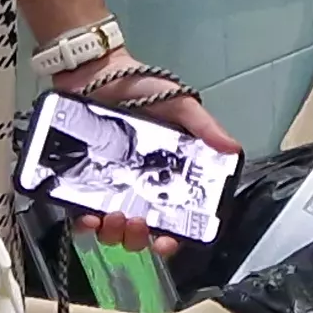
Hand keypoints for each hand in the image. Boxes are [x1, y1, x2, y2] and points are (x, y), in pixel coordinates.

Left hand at [54, 54, 240, 253]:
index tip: (166, 242)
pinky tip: (88, 217)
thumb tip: (233, 149)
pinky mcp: (79, 182)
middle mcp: (136, 188)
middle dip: (138, 238)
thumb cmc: (141, 88)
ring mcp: (106, 187)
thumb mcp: (180, 104)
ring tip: (113, 219)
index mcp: (165, 176)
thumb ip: (205, 127)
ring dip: (113, 234)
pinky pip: (80, 214)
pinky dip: (85, 223)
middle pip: (140, 232)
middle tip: (137, 224)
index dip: (171, 238)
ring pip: (110, 229)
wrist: (95, 70)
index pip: (172, 219)